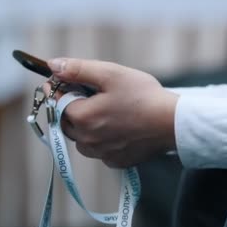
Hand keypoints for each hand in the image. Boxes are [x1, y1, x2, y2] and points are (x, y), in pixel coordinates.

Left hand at [45, 58, 178, 167]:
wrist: (173, 123)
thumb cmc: (144, 96)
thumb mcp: (110, 74)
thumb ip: (78, 69)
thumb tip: (52, 65)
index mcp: (82, 117)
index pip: (56, 102)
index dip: (58, 88)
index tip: (64, 79)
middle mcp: (87, 140)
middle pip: (67, 122)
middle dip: (71, 107)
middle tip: (89, 93)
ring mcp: (101, 154)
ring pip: (81, 138)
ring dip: (86, 125)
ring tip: (106, 110)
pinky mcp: (116, 161)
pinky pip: (99, 150)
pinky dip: (102, 138)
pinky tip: (118, 126)